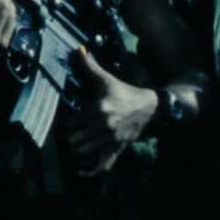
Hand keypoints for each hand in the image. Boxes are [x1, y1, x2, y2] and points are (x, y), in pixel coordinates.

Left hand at [62, 48, 152, 174]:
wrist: (150, 107)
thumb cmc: (125, 93)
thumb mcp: (107, 79)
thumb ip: (90, 66)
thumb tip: (78, 49)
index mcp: (100, 108)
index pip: (73, 122)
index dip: (69, 124)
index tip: (70, 123)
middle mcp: (105, 125)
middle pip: (76, 139)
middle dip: (71, 138)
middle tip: (71, 135)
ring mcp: (112, 139)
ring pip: (85, 152)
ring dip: (77, 150)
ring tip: (76, 146)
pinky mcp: (119, 148)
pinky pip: (104, 164)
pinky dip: (92, 170)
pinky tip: (84, 170)